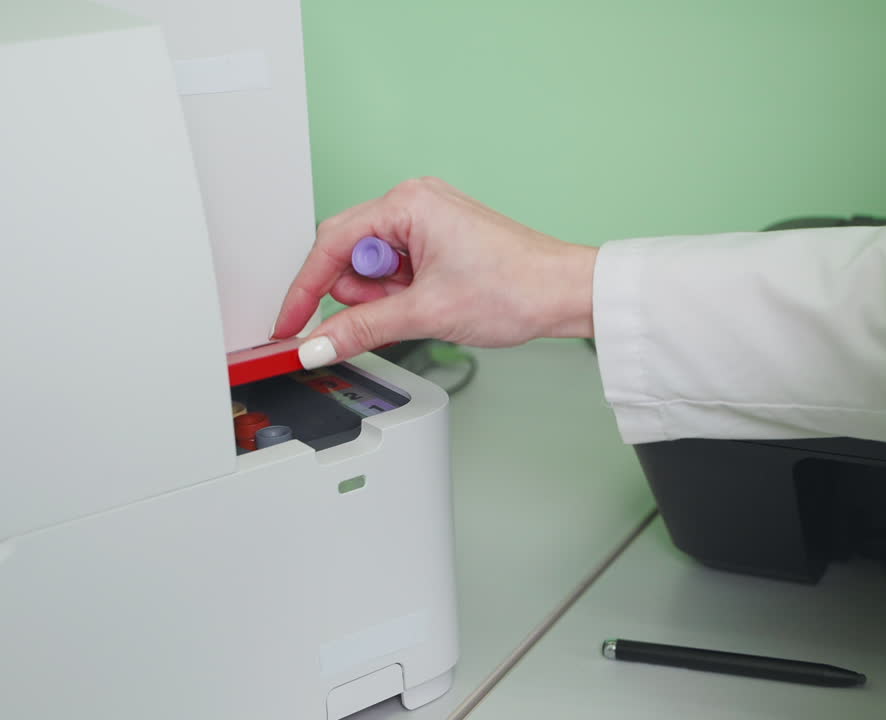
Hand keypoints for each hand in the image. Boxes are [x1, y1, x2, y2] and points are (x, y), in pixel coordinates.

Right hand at [272, 177, 596, 367]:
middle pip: (348, 252)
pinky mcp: (440, 238)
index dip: (305, 288)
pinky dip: (402, 293)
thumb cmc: (516, 286)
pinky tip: (429, 303)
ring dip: (384, 296)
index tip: (290, 323)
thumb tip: (319, 343)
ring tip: (423, 308)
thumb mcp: (426, 313)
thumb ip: (362, 328)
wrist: (565, 292)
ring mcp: (429, 219)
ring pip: (373, 265)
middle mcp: (415, 202)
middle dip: (359, 293)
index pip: (331, 244)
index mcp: (407, 203)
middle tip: (390, 314)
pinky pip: (398, 268)